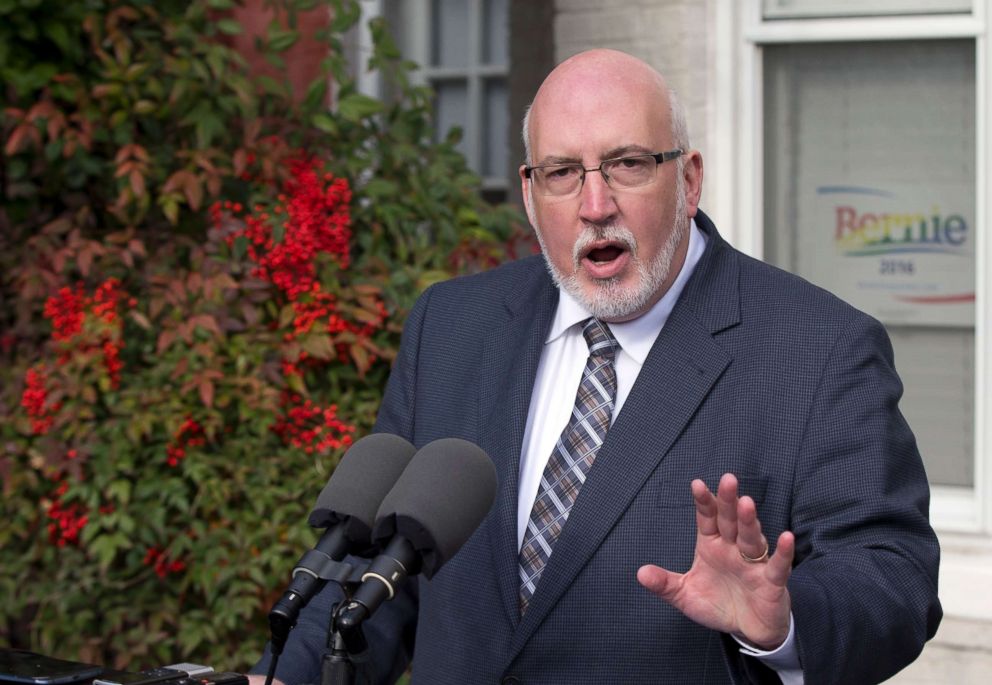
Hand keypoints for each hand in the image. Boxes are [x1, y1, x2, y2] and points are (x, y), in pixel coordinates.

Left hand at [636, 473, 794, 649]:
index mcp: (712, 546)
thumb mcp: (685, 596)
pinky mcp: (772, 581)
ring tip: (746, 503)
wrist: (747, 630)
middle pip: (731, 521)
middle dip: (728, 501)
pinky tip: (785, 537)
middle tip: (727, 479)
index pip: (707, 519)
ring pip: (751, 538)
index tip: (697, 484)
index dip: (704, 502)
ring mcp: (753, 563)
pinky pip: (778, 565)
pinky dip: (783, 552)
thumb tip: (640, 573)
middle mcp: (733, 549)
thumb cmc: (718, 604)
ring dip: (750, 521)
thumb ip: (665, 584)